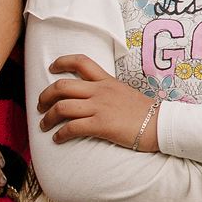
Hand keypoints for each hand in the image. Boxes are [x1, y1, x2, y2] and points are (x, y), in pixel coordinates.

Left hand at [38, 55, 160, 151]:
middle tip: (40, 105)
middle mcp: (100, 91)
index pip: (82, 62)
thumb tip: (91, 96)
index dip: (62, 62)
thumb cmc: (144, 112)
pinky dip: (60, 134)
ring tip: (44, 125)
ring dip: (47, 118)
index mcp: (106, 81)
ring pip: (62, 107)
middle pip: (62, 86)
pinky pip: (72, 128)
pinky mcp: (101, 125)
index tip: (52, 68)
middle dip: (45, 95)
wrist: (161, 125)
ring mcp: (100, 107)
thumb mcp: (124, 92)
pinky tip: (57, 139)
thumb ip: (106, 91)